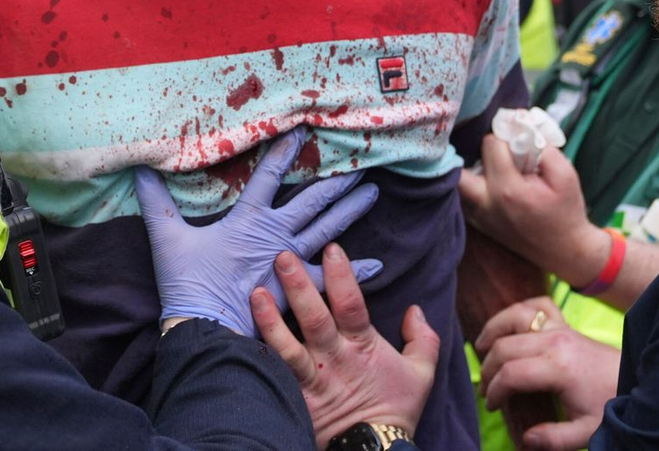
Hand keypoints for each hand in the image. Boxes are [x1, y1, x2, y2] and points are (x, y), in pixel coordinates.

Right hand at [135, 128, 382, 336]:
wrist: (205, 330)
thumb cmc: (188, 285)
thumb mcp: (168, 238)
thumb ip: (156, 202)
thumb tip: (137, 167)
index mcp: (248, 218)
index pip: (269, 175)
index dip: (285, 150)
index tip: (305, 129)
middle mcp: (276, 234)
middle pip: (312, 200)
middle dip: (336, 179)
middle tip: (362, 161)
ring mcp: (290, 261)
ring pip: (328, 229)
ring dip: (351, 210)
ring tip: (373, 192)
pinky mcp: (298, 291)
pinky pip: (331, 279)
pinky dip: (356, 271)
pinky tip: (380, 264)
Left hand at [252, 244, 438, 446]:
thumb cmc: (394, 410)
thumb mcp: (420, 375)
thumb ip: (422, 340)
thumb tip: (415, 310)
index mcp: (362, 347)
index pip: (352, 305)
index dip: (342, 278)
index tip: (331, 249)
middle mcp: (334, 360)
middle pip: (315, 320)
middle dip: (300, 288)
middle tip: (283, 257)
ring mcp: (312, 382)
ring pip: (288, 349)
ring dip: (270, 321)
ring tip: (256, 294)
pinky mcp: (295, 400)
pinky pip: (273, 376)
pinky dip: (257, 357)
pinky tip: (236, 337)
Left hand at [458, 138, 608, 285]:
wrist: (567, 252)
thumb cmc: (567, 212)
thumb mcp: (566, 174)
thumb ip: (543, 147)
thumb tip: (521, 127)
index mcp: (508, 190)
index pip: (490, 144)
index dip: (504, 136)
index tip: (519, 141)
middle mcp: (486, 204)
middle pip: (459, 165)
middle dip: (477, 152)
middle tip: (498, 153)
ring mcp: (479, 218)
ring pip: (458, 183)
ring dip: (470, 168)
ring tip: (493, 165)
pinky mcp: (478, 225)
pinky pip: (464, 198)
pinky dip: (472, 185)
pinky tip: (490, 181)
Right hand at [475, 297, 616, 450]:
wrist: (635, 380)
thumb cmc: (610, 406)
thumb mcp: (586, 432)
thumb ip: (554, 439)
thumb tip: (525, 439)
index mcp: (558, 367)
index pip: (511, 374)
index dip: (494, 391)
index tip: (492, 406)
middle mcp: (554, 340)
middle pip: (505, 346)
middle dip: (488, 368)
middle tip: (486, 389)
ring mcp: (559, 326)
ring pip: (515, 317)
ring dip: (494, 329)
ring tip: (480, 347)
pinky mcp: (564, 322)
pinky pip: (536, 305)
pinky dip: (519, 309)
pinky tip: (509, 323)